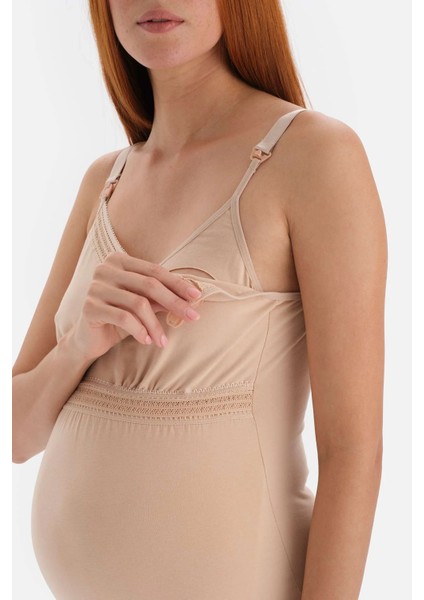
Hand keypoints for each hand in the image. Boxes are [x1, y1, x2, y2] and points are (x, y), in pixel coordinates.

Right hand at [69, 252, 202, 359]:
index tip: (197, 297)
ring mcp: (95, 287)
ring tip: (163, 341)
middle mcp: (105, 269)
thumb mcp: (143, 305)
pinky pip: (123, 318)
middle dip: (174, 302)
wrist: (87, 339)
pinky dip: (139, 331)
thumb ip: (161, 297)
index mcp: (119, 260)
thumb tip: (192, 297)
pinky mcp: (89, 307)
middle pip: (149, 284)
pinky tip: (146, 341)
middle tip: (192, 317)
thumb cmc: (119, 318)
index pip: (155, 270)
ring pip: (138, 303)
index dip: (178, 283)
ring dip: (155, 325)